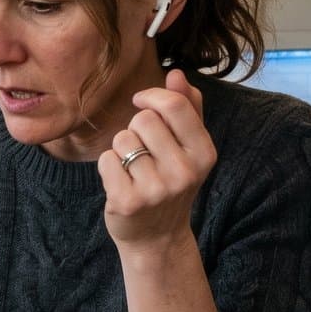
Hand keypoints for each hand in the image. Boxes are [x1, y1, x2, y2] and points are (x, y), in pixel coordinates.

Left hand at [99, 69, 217, 250]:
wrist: (157, 238)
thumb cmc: (170, 182)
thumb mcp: (188, 148)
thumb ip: (188, 108)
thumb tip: (176, 73)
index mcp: (204, 153)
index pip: (174, 105)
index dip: (151, 96)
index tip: (141, 102)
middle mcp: (185, 172)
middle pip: (144, 119)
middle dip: (135, 128)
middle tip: (142, 152)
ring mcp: (156, 189)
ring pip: (122, 139)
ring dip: (121, 149)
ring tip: (133, 169)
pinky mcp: (128, 201)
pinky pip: (106, 160)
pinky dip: (107, 167)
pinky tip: (120, 182)